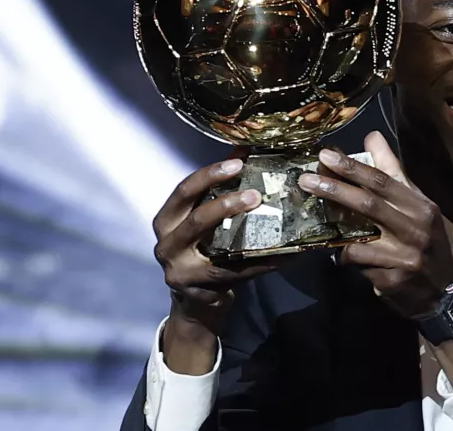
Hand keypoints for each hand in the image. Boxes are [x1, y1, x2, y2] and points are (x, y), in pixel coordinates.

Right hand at [152, 153, 284, 334]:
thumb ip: (217, 188)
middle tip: (256, 194)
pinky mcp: (201, 290)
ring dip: (245, 231)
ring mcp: (181, 271)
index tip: (238, 163)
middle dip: (227, 203)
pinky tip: (287, 253)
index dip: (210, 175)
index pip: (184, 191)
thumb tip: (244, 151)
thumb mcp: (202, 219)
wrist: (195, 301)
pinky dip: (264, 262)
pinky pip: (239, 272)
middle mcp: (167, 245)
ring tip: (270, 220)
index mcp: (166, 220)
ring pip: (215, 248)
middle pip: (196, 219)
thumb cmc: (201, 250)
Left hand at [298, 131, 452, 317]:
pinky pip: (359, 266)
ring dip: (335, 232)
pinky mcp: (393, 281)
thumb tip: (372, 137)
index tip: (326, 155)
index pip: (384, 181)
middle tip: (306, 180)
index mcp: (422, 207)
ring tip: (317, 223)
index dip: (353, 167)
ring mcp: (405, 258)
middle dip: (334, 190)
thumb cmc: (428, 241)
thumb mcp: (418, 205)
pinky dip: (346, 258)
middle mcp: (416, 229)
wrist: (446, 292)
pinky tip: (340, 256)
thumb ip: (393, 173)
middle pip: (369, 205)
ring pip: (358, 240)